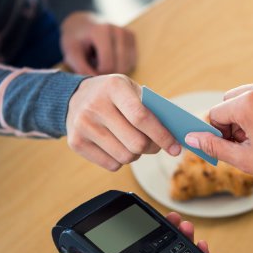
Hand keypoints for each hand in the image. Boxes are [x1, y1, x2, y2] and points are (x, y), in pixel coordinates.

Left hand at [61, 12, 136, 75]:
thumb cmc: (75, 40)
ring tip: (101, 62)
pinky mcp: (132, 37)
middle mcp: (118, 31)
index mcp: (102, 32)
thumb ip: (82, 69)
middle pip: (120, 66)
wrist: (82, 24)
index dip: (98, 74)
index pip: (108, 65)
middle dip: (107, 74)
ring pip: (127, 65)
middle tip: (94, 68)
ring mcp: (127, 33)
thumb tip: (98, 83)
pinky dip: (121, 65)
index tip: (89, 71)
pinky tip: (110, 59)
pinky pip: (131, 61)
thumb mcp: (71, 54)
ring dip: (115, 70)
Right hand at [66, 74, 180, 170]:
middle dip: (151, 148)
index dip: (162, 136)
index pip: (141, 117)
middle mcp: (95, 105)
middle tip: (155, 145)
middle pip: (135, 143)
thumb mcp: (132, 90)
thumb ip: (152, 109)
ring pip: (125, 157)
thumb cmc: (113, 95)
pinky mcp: (76, 142)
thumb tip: (176, 136)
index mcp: (114, 87)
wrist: (75, 97)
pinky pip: (111, 165)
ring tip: (133, 143)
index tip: (175, 148)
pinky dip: (121, 161)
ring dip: (136, 155)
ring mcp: (83, 125)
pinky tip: (118, 147)